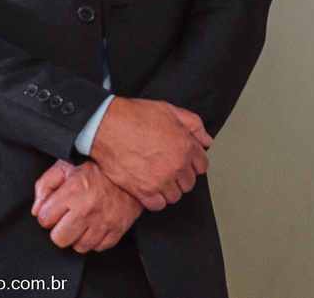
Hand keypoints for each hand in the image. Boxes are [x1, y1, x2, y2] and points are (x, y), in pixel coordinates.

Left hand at [31, 160, 142, 252]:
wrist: (129, 166)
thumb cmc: (94, 164)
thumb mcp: (64, 165)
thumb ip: (44, 185)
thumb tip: (36, 210)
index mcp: (72, 192)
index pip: (44, 219)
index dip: (46, 214)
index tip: (53, 209)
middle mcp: (87, 210)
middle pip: (59, 239)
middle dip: (59, 229)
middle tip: (66, 217)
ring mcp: (104, 222)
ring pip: (79, 247)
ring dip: (78, 235)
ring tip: (81, 220)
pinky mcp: (118, 229)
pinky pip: (99, 247)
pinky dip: (95, 239)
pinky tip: (95, 224)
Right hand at [88, 97, 211, 210]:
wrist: (106, 126)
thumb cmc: (134, 116)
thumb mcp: (169, 110)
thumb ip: (193, 124)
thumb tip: (206, 140)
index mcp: (185, 146)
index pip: (202, 165)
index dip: (192, 162)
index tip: (184, 162)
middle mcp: (176, 166)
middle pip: (189, 183)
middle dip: (180, 176)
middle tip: (167, 168)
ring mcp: (160, 180)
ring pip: (175, 196)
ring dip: (168, 189)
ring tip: (157, 178)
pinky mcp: (143, 191)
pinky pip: (158, 205)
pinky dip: (155, 199)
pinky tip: (149, 188)